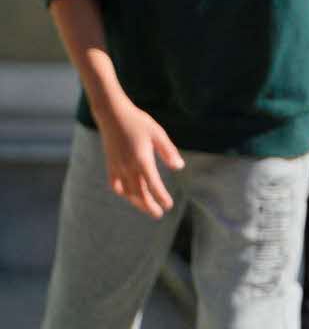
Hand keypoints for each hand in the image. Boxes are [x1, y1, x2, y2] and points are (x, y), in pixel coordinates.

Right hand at [99, 100, 183, 216]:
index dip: (161, 197)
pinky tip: (130, 195)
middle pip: (139, 192)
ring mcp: (117, 166)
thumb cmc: (138, 122)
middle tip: (159, 214)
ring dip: (137, 202)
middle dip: (149, 205)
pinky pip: (115, 184)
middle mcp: (128, 166)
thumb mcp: (158, 134)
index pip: (153, 185)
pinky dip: (123, 192)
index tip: (168, 205)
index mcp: (142, 159)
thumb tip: (179, 167)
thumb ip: (168, 151)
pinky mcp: (110, 164)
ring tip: (147, 208)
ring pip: (127, 191)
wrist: (112, 114)